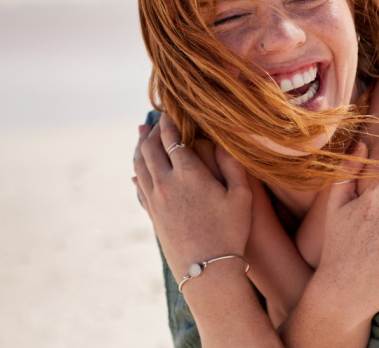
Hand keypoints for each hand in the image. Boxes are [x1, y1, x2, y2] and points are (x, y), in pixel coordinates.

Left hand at [132, 113, 252, 283]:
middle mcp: (166, 183)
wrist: (206, 269)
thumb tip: (223, 141)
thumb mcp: (242, 195)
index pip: (173, 139)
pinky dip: (137, 172)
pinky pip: (139, 187)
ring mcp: (155, 200)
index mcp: (189, 174)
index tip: (171, 110)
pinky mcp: (152, 215)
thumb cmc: (230, 231)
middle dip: (152, 131)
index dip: (170, 122)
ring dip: (140, 148)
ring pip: (140, 166)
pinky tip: (136, 171)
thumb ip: (232, 164)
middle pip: (151, 149)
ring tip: (141, 135)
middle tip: (155, 119)